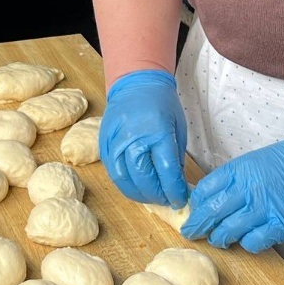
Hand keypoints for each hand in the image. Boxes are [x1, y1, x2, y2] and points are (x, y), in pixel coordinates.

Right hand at [100, 69, 188, 206]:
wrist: (136, 84)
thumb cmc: (162, 104)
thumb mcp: (178, 127)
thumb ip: (175, 157)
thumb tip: (175, 185)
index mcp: (157, 132)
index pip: (166, 171)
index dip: (174, 191)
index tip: (180, 199)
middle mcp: (133, 139)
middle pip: (144, 179)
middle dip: (158, 195)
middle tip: (167, 200)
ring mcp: (115, 143)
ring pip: (125, 180)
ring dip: (140, 194)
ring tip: (152, 197)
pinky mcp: (104, 146)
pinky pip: (113, 173)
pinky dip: (126, 185)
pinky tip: (137, 188)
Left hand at [182, 130, 283, 251]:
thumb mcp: (261, 159)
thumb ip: (240, 175)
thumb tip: (221, 192)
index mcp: (241, 169)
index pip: (205, 189)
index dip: (196, 204)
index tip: (194, 210)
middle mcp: (248, 189)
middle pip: (211, 213)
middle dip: (198, 226)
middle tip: (192, 233)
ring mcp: (264, 209)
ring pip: (228, 231)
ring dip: (220, 239)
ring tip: (220, 241)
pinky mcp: (281, 226)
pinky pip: (254, 242)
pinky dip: (248, 244)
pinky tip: (250, 241)